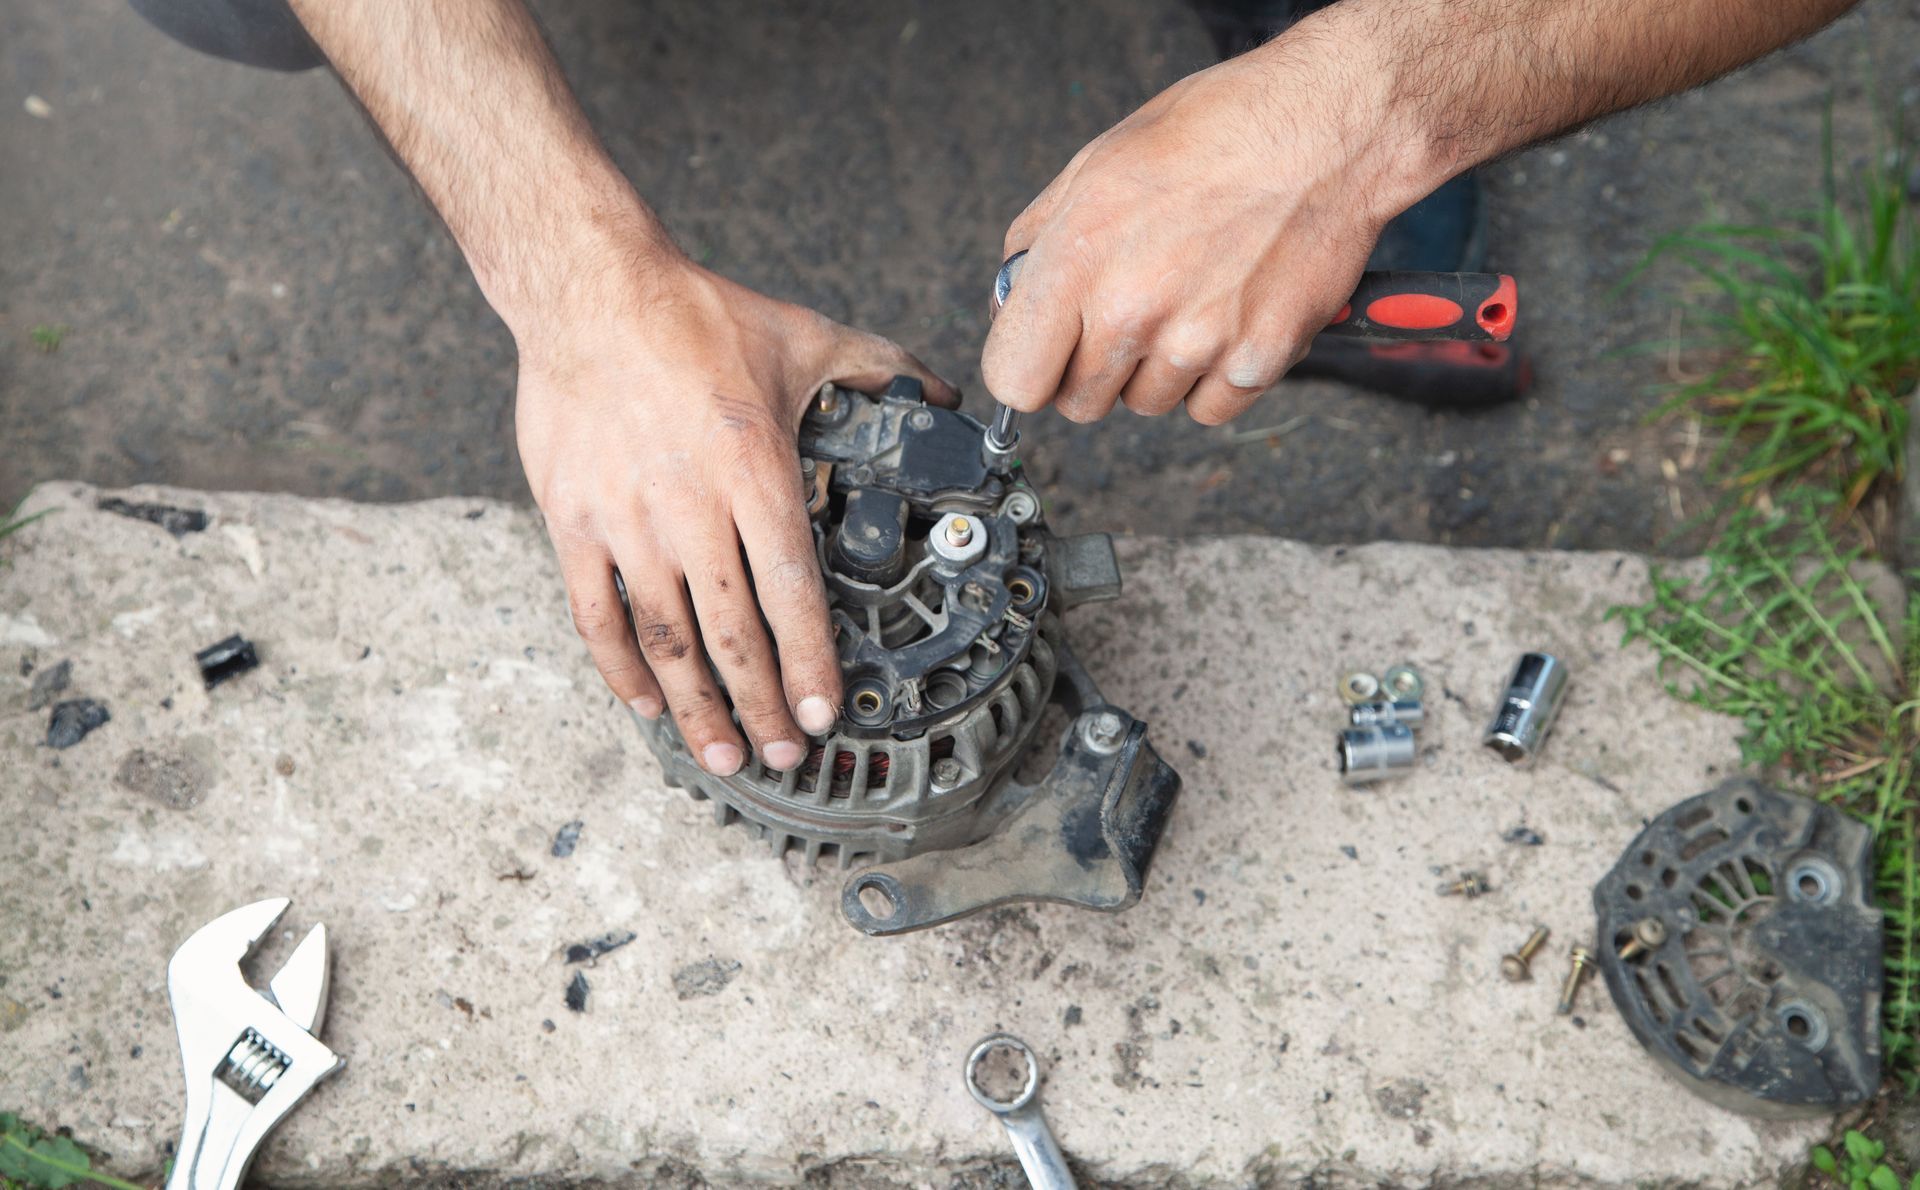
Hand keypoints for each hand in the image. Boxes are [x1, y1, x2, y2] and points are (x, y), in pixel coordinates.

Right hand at [516, 246, 956, 775]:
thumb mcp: (802, 336)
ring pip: (665, 639)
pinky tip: (646, 704)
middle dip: (762, 707)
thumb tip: (939, 385)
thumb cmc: (696, 316)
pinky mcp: (573, 522)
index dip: (809, 664)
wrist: (590, 291)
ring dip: (696, 707)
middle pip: (732, 634)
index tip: (824, 713)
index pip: (790, 593)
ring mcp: (626, 522)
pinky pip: (594, 614)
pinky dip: (621, 668)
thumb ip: (877, 367)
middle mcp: (690, 509)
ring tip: (721, 755)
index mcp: (755, 473)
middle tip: (784, 755)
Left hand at [981, 21, 1429, 425]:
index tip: (1044, 355)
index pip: (1013, 379)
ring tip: (1188, 300)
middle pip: (1078, 403)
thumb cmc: (1216, 131)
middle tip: (1128, 313)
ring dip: (1156, 370)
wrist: (1325, 130)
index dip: (1027, 368)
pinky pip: (1208, 410)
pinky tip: (1225, 321)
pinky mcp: (1257, 362)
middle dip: (1091, 369)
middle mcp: (1133, 311)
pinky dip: (1213, 380)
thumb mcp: (1095, 163)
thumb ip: (1038, 242)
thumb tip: (1010, 302)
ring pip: (1144, 405)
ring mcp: (1197, 343)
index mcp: (1079, 259)